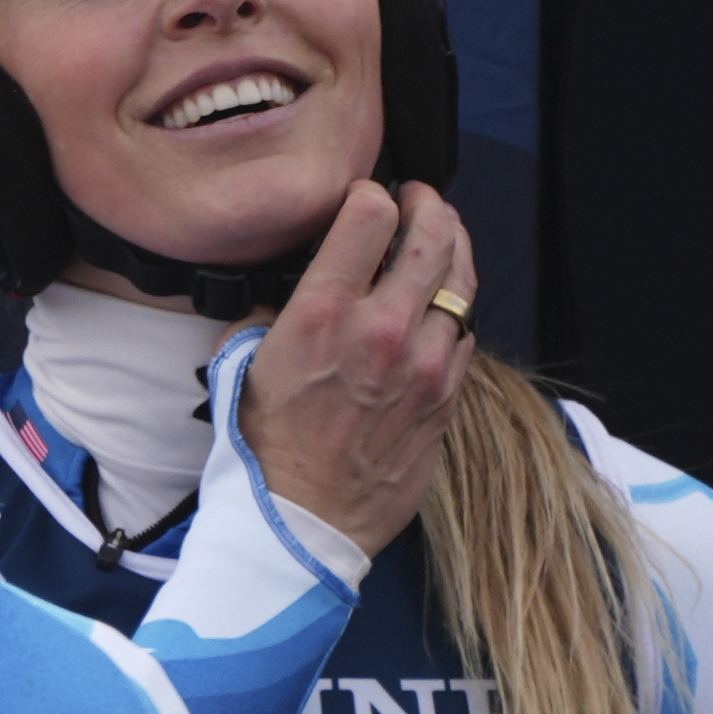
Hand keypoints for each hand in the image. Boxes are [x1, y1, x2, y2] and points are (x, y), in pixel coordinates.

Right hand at [235, 180, 477, 555]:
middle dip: (428, 205)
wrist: (302, 519)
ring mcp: (426, 365)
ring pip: (462, 281)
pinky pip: (467, 334)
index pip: (371, 215)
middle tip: (419, 199)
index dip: (371, 194)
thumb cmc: (264, 445)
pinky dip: (456, 310)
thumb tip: (296, 285)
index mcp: (324, 313)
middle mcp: (384, 330)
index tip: (366, 197)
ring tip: (441, 239)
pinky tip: (440, 307)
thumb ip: (277, 311)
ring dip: (453, 250)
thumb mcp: (245, 360)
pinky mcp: (447, 397)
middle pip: (433, 235)